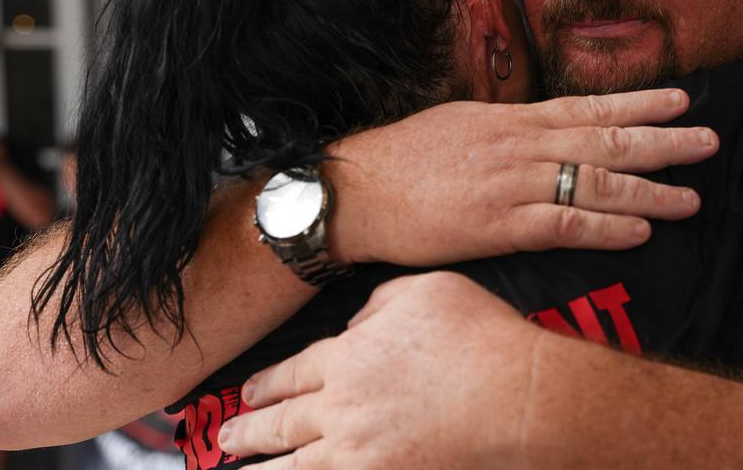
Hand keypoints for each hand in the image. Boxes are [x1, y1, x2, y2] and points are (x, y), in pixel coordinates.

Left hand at [219, 272, 538, 468]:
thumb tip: (356, 326)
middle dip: (247, 433)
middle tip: (225, 441)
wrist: (518, 397)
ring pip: (294, 467)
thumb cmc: (481, 338)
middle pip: (282, 423)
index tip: (245, 394)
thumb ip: (380, 304)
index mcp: (349, 357)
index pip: (292, 372)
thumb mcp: (427, 290)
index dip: (266, 384)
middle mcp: (342, 408)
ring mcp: (360, 452)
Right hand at [324, 88, 719, 265]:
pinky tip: (639, 231)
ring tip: (691, 197)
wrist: (353, 189)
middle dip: (664, 142)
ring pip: (596, 182)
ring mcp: (512, 185)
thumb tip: (545, 129)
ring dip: (650, 190)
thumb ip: (510, 129)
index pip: (590, 107)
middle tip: (710, 142)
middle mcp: (522, 146)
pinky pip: (564, 224)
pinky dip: (606, 227)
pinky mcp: (497, 225)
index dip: (641, 105)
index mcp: (514, 120)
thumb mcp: (461, 124)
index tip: (681, 101)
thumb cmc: (402, 159)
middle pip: (607, 140)